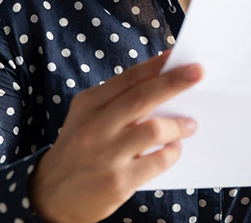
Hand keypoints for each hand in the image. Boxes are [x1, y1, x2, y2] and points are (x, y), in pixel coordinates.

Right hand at [29, 51, 202, 222]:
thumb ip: (118, 102)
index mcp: (88, 105)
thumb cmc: (80, 148)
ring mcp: (107, 155)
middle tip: (198, 73)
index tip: (179, 55)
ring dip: (179, 125)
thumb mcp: (87, 118)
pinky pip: (158, 161)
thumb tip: (164, 85)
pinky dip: (173, 152)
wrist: (52, 194)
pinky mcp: (119, 181)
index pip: (128, 78)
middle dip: (174, 82)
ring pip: (154, 130)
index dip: (156, 65)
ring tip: (190, 125)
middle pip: (142, 97)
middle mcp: (95, 127)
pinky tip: (174, 149)